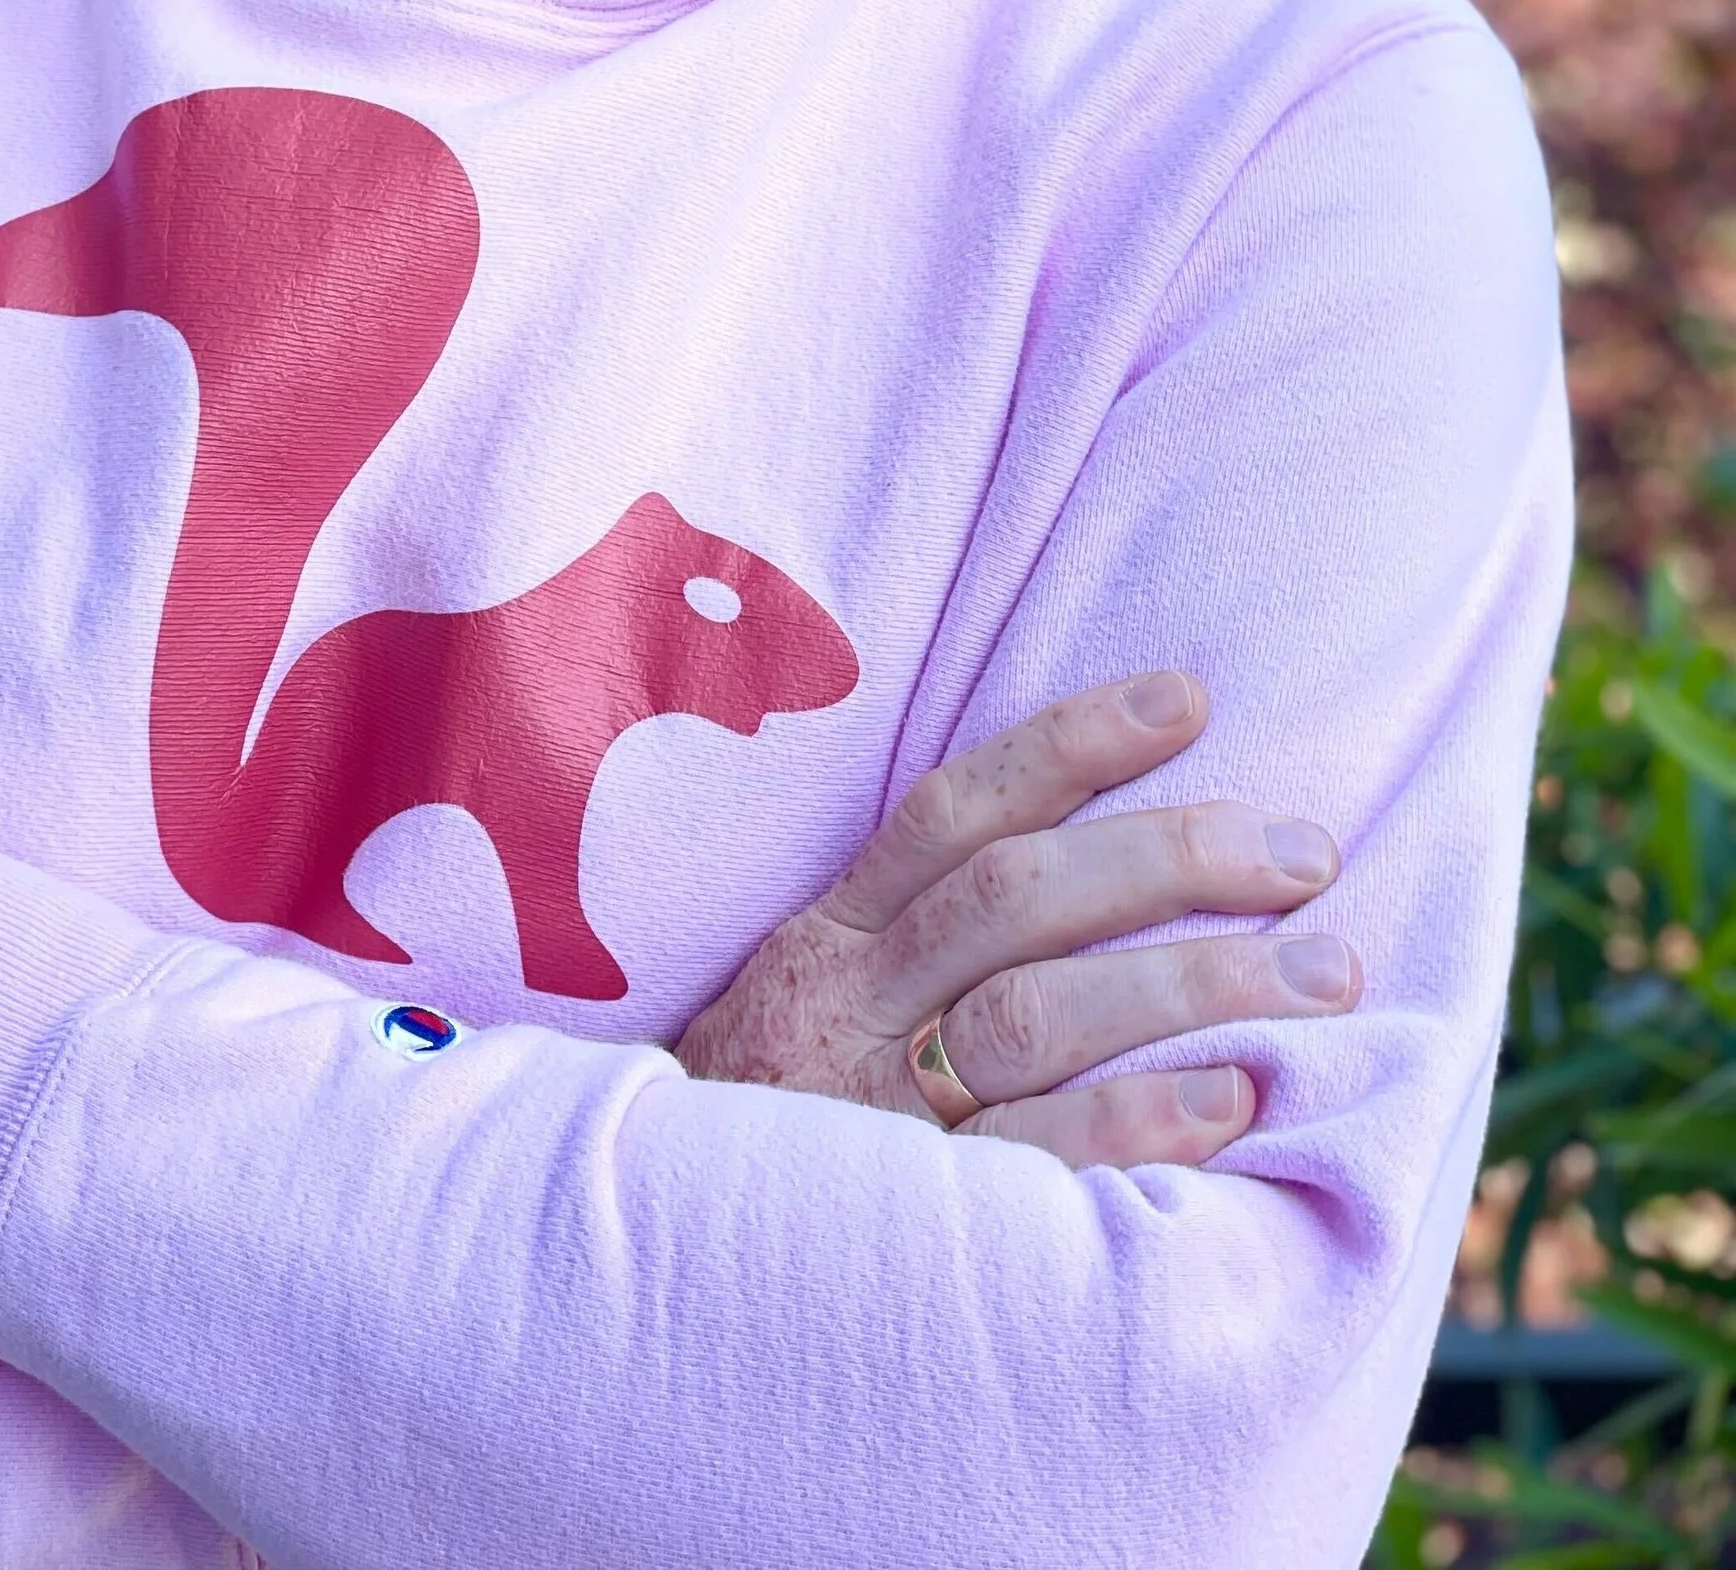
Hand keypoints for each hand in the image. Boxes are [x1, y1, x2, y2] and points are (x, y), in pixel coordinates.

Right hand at [676, 671, 1358, 1166]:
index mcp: (826, 939)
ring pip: (1032, 1014)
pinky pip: (1027, 1160)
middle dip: (1171, 858)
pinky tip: (1232, 1102)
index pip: (951, 810)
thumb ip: (909, 943)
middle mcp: (844, 1006)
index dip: (1069, 745)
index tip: (1188, 699)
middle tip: (1308, 855)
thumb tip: (1091, 865)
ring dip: (1190, 982)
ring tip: (1322, 973)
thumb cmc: (768, 1131)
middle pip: (1013, 898)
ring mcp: (867, 1114)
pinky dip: (1132, 1122)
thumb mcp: (810, 1009)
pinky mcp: (900, 1223)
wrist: (650, 1274)